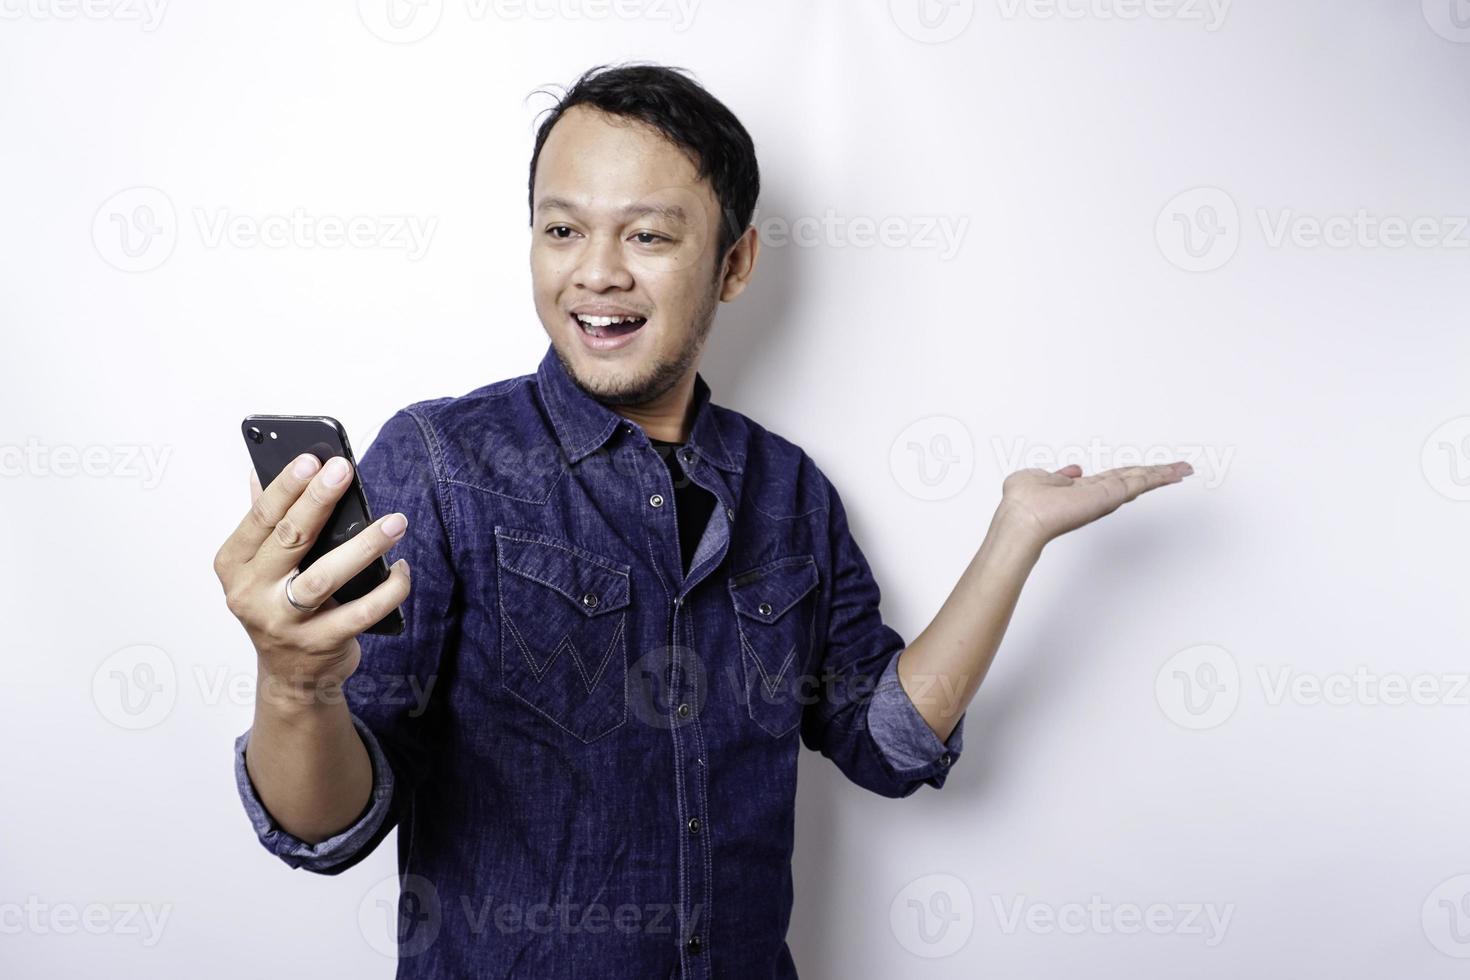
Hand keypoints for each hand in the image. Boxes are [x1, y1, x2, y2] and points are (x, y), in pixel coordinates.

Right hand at [212, 454, 411, 705]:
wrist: (292, 677)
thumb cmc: (280, 608)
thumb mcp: (261, 568)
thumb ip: (264, 523)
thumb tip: (261, 470)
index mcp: (235, 566)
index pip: (260, 518)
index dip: (286, 486)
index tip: (312, 459)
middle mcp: (251, 595)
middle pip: (289, 539)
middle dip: (319, 500)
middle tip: (345, 471)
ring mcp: (285, 623)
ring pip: (325, 577)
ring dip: (364, 545)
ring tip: (395, 522)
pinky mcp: (320, 644)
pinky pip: (361, 613)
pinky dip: (388, 589)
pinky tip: (401, 568)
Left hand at [997, 460, 1192, 546]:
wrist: (1023, 517)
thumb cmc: (1022, 503)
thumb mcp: (1036, 478)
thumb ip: (1055, 475)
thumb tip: (1073, 470)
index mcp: (1082, 491)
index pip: (1112, 480)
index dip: (1130, 474)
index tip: (1146, 471)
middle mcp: (1098, 495)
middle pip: (1133, 480)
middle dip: (1156, 475)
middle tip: (1179, 469)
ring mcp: (1106, 496)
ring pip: (1141, 481)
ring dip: (1163, 474)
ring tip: (1184, 468)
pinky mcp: (1111, 495)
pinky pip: (1140, 482)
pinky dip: (1159, 476)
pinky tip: (1175, 472)